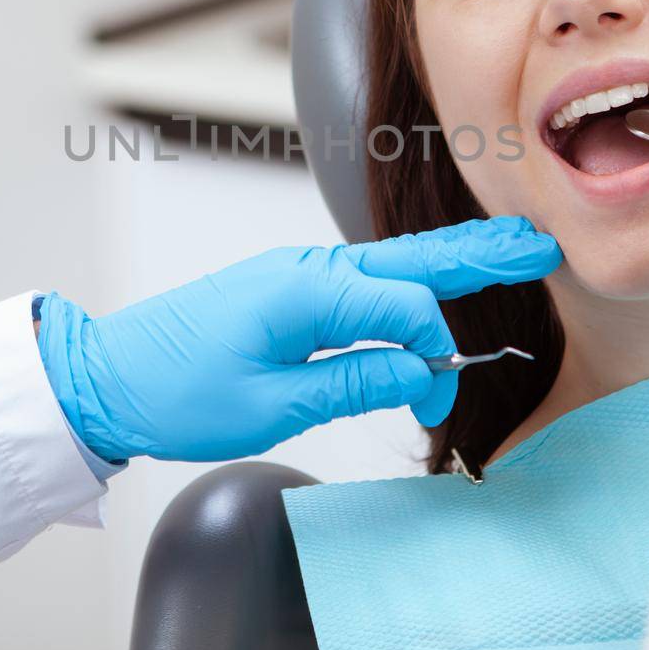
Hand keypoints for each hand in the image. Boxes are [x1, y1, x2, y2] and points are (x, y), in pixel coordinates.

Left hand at [35, 217, 561, 461]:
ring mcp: (297, 274)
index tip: (439, 397)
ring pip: (392, 262)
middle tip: (540, 245)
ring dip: (452, 259)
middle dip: (479, 253)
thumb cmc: (175, 393)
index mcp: (304, 292)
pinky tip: (437, 277)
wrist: (108, 376)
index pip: (404, 309)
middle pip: (411, 259)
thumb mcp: (271, 404)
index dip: (436, 350)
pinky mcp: (289, 289)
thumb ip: (353, 383)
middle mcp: (307, 270)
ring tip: (510, 248)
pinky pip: (363, 278)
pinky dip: (410, 276)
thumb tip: (422, 374)